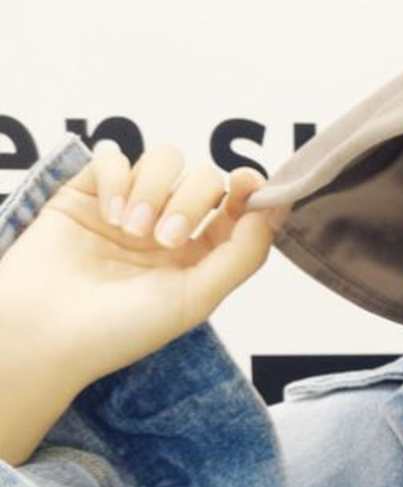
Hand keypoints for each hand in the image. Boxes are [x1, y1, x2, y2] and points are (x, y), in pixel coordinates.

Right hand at [0, 141, 286, 385]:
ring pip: (164, 158)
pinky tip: (107, 212)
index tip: (246, 183)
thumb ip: (243, 255)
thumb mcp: (197, 299)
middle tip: (161, 239)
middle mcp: (168, 226)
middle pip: (205, 178)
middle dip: (190, 201)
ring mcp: (129, 206)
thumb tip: (275, 210)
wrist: (43, 332)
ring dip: (153, 188)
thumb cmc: (120, 328)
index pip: (238, 207)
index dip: (250, 188)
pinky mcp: (87, 191)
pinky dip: (116, 175)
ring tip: (130, 228)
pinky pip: (114, 154)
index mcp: (200, 255)